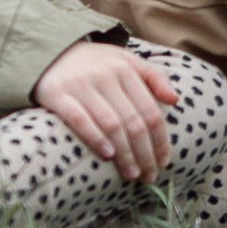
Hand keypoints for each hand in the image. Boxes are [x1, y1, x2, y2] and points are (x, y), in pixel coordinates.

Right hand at [32, 41, 177, 180]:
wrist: (51, 52)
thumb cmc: (97, 63)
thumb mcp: (127, 60)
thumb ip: (154, 77)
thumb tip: (175, 100)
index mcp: (126, 69)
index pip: (150, 110)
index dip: (160, 139)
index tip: (164, 161)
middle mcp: (106, 75)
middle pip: (133, 121)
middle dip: (144, 153)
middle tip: (148, 175)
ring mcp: (81, 85)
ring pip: (110, 124)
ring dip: (124, 153)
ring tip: (131, 173)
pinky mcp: (57, 94)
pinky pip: (79, 120)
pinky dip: (95, 138)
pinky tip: (107, 155)